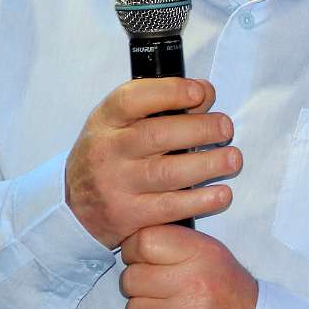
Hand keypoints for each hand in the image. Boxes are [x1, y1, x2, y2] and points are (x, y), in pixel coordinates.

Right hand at [66, 78, 239, 248]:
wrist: (75, 208)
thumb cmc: (110, 155)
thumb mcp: (120, 123)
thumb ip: (158, 105)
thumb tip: (204, 94)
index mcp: (106, 121)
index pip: (132, 99)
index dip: (170, 92)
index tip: (200, 93)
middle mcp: (107, 151)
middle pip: (157, 135)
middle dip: (200, 129)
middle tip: (225, 128)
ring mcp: (116, 186)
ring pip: (168, 173)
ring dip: (208, 164)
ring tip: (232, 159)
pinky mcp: (129, 216)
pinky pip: (170, 207)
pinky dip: (201, 201)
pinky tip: (221, 193)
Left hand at [119, 224, 256, 308]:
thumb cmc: (227, 292)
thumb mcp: (211, 255)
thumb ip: (175, 244)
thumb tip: (132, 239)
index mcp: (202, 252)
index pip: (144, 241)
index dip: (134, 252)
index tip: (142, 262)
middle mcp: (196, 281)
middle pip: (131, 279)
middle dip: (139, 289)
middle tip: (161, 293)